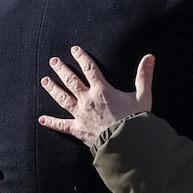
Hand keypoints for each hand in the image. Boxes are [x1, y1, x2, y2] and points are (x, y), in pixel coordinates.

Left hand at [38, 45, 154, 145]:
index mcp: (102, 90)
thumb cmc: (136, 120)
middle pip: (71, 80)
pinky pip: (62, 125)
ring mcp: (81, 115)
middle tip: (53, 61)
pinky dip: (51, 122)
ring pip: (62, 98)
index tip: (74, 49)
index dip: (81, 57)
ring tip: (44, 80)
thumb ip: (144, 75)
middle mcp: (88, 100)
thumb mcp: (143, 95)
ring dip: (52, 88)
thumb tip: (150, 57)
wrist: (127, 144)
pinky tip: (41, 119)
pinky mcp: (78, 130)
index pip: (89, 68)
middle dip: (61, 69)